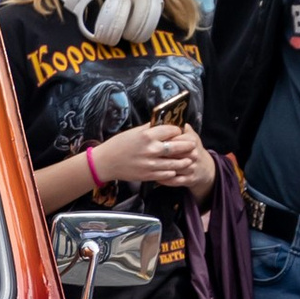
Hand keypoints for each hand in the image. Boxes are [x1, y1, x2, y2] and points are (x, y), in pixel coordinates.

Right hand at [88, 120, 212, 195]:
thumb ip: (151, 128)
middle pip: (178, 146)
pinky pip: (167, 174)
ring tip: (190, 159)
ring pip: (176, 163)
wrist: (106, 162)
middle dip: (187, 145)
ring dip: (185, 161)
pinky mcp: (149, 175)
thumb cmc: (119, 144)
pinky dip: (174, 172)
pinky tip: (176, 169)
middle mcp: (151, 149)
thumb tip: (165, 123)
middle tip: (193, 145)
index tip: (180, 130)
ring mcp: (151, 164)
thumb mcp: (135, 132)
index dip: (178, 130)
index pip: (171, 130)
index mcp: (147, 135)